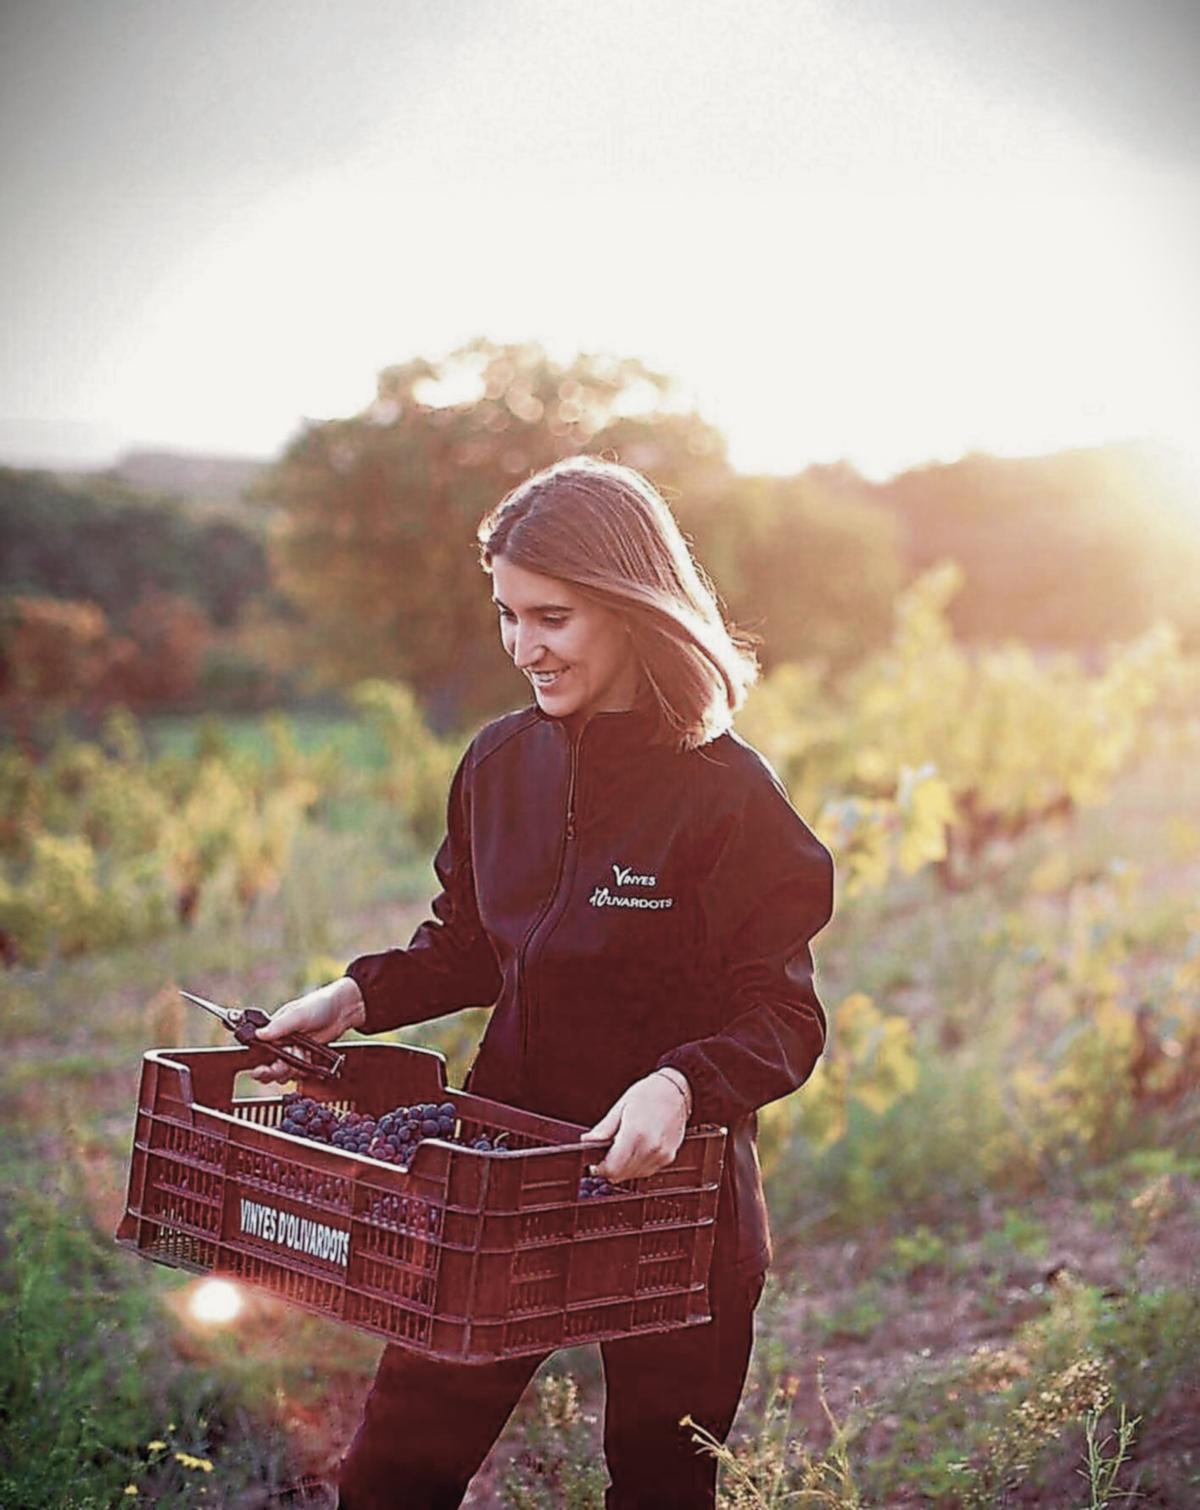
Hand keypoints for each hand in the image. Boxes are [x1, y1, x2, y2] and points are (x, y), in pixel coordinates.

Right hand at [247, 977, 365, 1084]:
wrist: (344, 1010)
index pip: (258, 1051)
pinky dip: (304, 1070)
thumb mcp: (298, 1014)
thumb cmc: (319, 1005)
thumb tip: (258, 1034)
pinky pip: (299, 1072)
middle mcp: (280, 1041)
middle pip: (269, 1066)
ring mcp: (293, 1050)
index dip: (258, 1064)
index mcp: (273, 1029)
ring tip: (303, 1056)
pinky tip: (310, 1060)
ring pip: (284, 1071)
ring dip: (292, 1070)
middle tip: (284, 1067)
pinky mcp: (305, 1057)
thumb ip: (279, 1025)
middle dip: (276, 1070)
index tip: (261, 1070)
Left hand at [580, 1070, 690, 1181]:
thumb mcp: (621, 1107)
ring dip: (623, 1169)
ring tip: (621, 1150)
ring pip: (634, 1175)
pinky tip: (635, 1151)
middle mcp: (650, 1147)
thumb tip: (588, 1141)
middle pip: (622, 1175)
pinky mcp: (669, 1157)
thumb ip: (604, 1129)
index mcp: (635, 1133)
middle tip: (605, 1156)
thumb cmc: (649, 1093)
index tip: (594, 1164)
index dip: (599, 1169)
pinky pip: (647, 1171)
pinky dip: (637, 1166)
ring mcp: (662, 1154)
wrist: (676, 1090)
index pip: (612, 1167)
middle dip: (609, 1169)